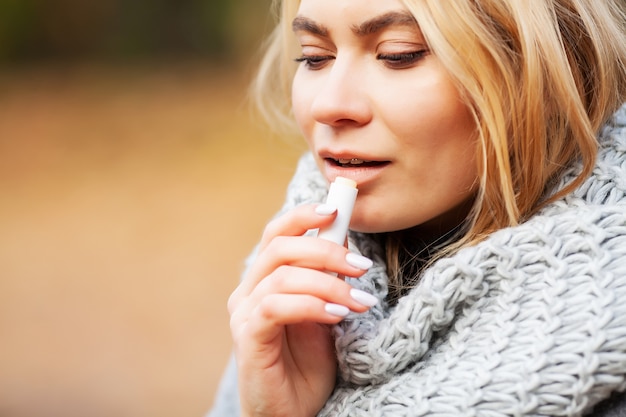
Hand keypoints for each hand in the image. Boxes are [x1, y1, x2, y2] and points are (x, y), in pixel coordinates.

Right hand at [228, 203, 375, 416]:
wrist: (292, 414)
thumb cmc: (308, 365)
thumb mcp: (325, 312)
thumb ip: (326, 278)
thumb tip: (343, 236)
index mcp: (264, 280)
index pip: (276, 233)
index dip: (303, 216)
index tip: (336, 208)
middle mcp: (247, 291)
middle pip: (279, 247)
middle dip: (326, 250)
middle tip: (362, 266)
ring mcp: (244, 314)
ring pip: (282, 276)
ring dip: (328, 284)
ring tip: (360, 302)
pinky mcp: (247, 338)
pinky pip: (275, 307)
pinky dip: (310, 305)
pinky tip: (337, 316)